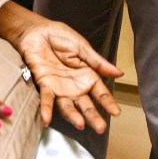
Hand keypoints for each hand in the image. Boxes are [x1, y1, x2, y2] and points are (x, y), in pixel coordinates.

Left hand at [10, 17, 122, 133]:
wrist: (37, 30)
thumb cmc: (60, 37)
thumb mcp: (82, 47)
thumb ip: (98, 62)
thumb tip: (120, 73)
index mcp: (87, 76)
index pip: (100, 93)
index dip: (108, 103)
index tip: (116, 113)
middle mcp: (75, 87)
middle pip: (86, 105)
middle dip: (93, 117)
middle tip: (100, 128)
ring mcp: (59, 88)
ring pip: (67, 106)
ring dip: (73, 116)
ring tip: (79, 124)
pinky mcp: (44, 85)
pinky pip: (46, 99)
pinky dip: (46, 109)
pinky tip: (46, 119)